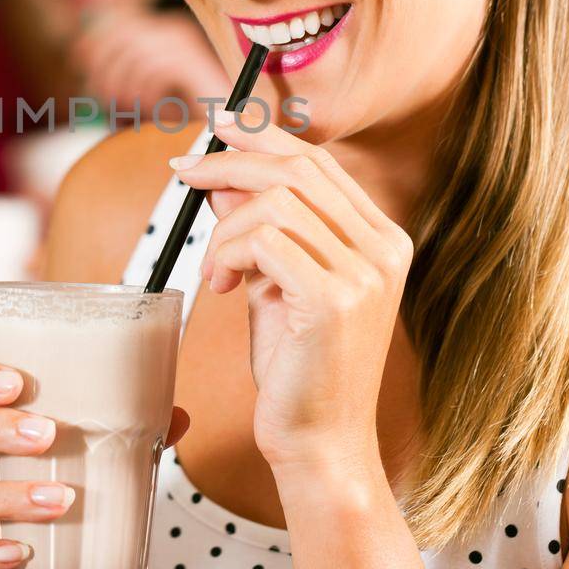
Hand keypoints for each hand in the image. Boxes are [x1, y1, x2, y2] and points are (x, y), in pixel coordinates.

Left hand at [72, 9, 228, 110]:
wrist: (234, 130)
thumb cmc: (188, 117)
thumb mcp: (147, 90)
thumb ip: (122, 72)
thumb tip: (81, 55)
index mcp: (163, 32)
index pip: (119, 22)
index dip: (96, 39)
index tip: (79, 59)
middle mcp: (174, 31)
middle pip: (122, 35)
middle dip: (105, 67)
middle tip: (104, 97)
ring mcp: (185, 44)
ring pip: (135, 54)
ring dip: (124, 85)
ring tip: (129, 107)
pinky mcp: (192, 62)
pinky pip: (155, 68)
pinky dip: (146, 92)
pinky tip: (153, 108)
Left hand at [170, 108, 412, 470]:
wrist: (319, 442)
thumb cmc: (297, 366)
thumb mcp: (274, 281)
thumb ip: (258, 228)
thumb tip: (221, 176)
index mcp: (381, 238)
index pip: (319, 161)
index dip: (262, 135)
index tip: (215, 126)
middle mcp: (384, 248)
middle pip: (296, 166)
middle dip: (230, 161)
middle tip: (184, 172)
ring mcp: (365, 273)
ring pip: (275, 200)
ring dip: (225, 229)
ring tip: (216, 271)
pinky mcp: (334, 299)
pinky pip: (264, 240)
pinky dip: (229, 253)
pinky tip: (223, 287)